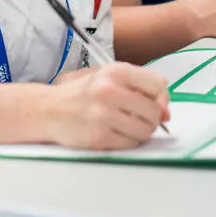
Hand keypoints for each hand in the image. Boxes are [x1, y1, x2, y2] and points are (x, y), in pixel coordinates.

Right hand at [49, 62, 169, 149]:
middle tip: (137, 117)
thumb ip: (137, 88)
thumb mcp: (107, 78)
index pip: (158, 84)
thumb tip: (166, 113)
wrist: (49, 109)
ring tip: (126, 125)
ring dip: (141, 131)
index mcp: (115, 72)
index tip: (152, 102)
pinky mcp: (100, 136)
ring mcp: (105, 115)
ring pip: (146, 130)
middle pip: (154, 111)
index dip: (159, 96)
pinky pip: (131, 144)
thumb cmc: (81, 93)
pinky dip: (128, 141)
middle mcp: (110, 90)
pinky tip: (115, 133)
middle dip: (151, 118)